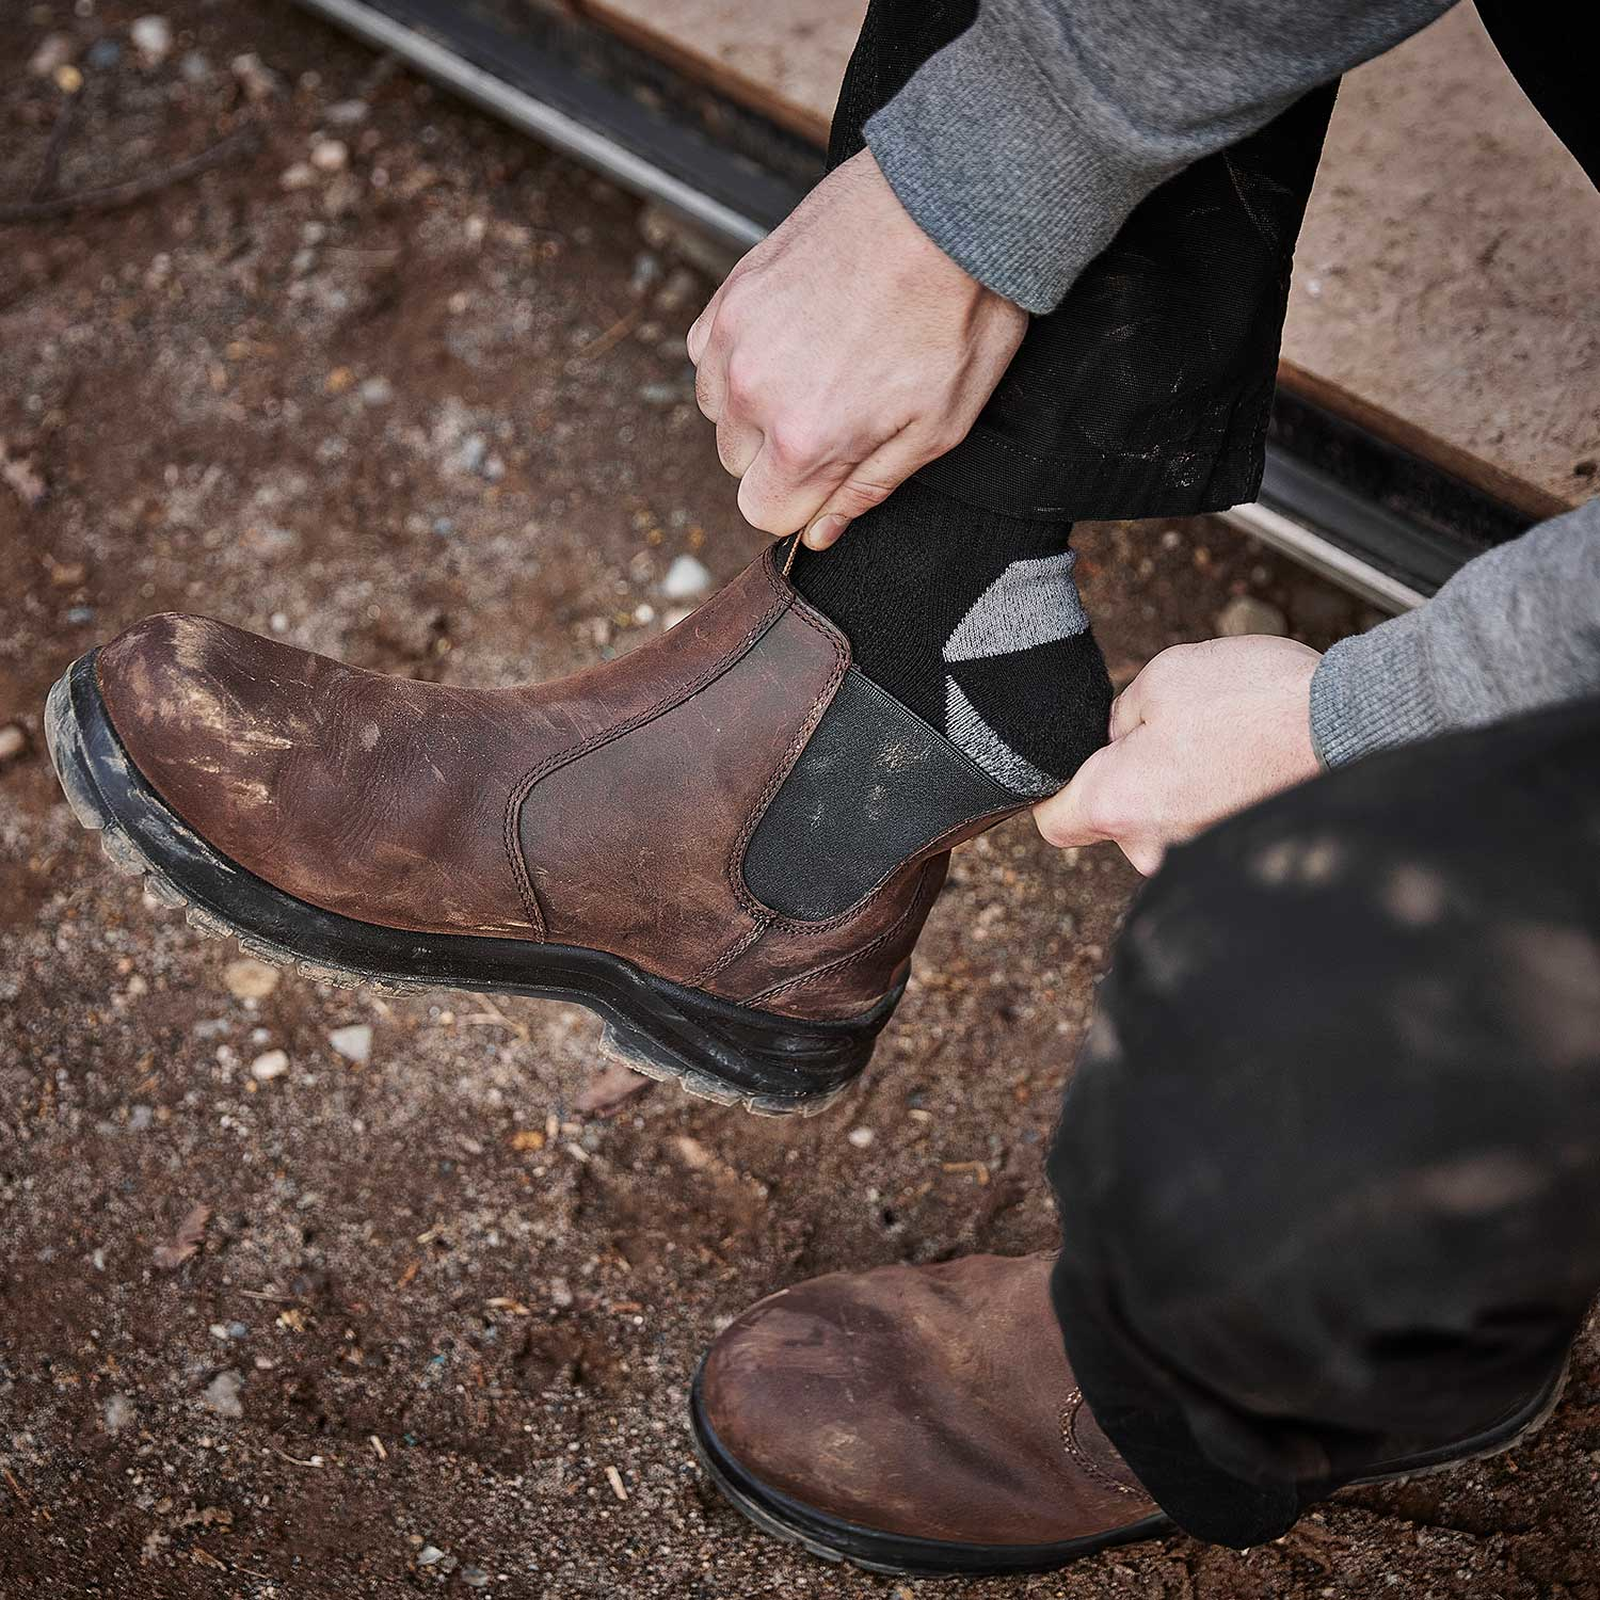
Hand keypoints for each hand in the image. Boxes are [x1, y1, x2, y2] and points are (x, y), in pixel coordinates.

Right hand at [686, 149, 1025, 548]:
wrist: (950, 202)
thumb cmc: (959, 313)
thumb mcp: (939, 426)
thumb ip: (869, 487)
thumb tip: (820, 534)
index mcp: (804, 439)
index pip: (763, 512)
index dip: (805, 499)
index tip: (837, 469)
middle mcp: (752, 392)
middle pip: (739, 465)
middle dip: (782, 454)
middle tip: (841, 410)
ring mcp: (735, 336)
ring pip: (718, 410)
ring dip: (755, 404)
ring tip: (819, 369)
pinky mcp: (731, 289)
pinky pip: (709, 353)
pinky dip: (739, 356)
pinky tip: (793, 335)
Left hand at [1034, 637, 1321, 873]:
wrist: (1349, 729)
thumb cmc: (1254, 700)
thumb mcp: (1163, 677)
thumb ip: (1121, 715)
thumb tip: (1119, 739)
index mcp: (1115, 803)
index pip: (1054, 821)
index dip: (1056, 792)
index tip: (1076, 768)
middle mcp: (1150, 849)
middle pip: (1116, 819)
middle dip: (1133, 777)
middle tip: (1173, 733)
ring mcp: (1197, 861)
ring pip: (1164, 824)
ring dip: (1179, 789)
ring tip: (1222, 744)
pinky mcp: (1237, 859)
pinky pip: (1206, 828)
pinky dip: (1218, 801)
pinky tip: (1246, 763)